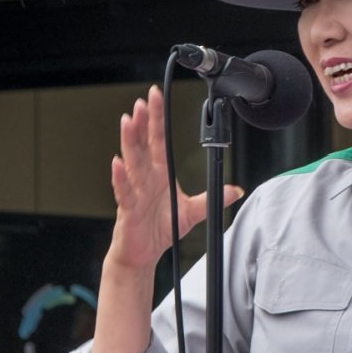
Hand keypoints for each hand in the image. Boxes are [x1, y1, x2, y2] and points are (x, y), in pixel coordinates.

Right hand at [107, 84, 242, 270]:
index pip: (159, 141)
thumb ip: (211, 199)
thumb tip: (234, 190)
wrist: (142, 254)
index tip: (155, 98)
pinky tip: (117, 163)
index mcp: (159, 174)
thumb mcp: (192, 212)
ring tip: (128, 121)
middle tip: (143, 102)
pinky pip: (124, 191)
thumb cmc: (160, 230)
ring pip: (132, 162)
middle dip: (143, 123)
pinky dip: (120, 178)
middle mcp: (145, 178)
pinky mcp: (128, 208)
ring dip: (130, 141)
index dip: (158, 119)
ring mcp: (135, 191)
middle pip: (144, 145)